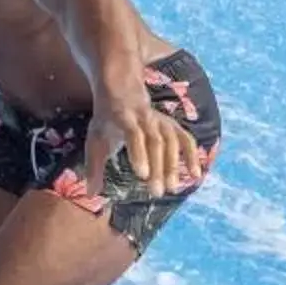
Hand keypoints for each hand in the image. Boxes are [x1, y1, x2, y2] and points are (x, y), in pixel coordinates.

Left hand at [84, 84, 198, 198]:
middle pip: (155, 142)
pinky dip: (191, 155)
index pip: (133, 134)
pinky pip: (185, 139)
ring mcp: (161, 120)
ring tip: (172, 188)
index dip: (139, 153)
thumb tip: (90, 195)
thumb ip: (94, 167)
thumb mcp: (95, 140)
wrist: (122, 89)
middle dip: (158, 167)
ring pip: (171, 141)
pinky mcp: (172, 124)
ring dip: (173, 165)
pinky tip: (195, 175)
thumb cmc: (107, 120)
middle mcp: (145, 118)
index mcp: (123, 118)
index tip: (142, 175)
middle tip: (156, 192)